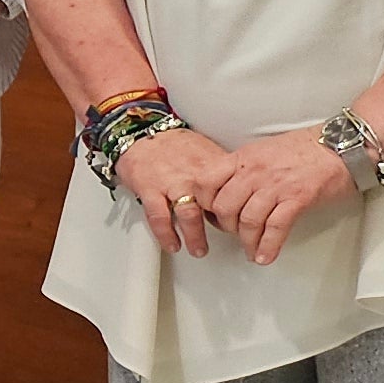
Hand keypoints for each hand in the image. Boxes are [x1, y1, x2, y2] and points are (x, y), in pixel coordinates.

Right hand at [113, 126, 239, 259]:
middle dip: (223, 229)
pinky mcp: (150, 189)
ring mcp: (172, 183)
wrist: (140, 131)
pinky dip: (167, 235)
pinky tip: (172, 244)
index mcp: (212, 165)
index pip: (236, 193)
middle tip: (226, 242)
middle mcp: (195, 176)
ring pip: (190, 216)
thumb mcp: (207, 151)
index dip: (241, 212)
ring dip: (195, 237)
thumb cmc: (173, 144)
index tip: (243, 225)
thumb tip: (241, 192)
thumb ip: (224, 173)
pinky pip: (160, 218)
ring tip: (199, 250)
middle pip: (216, 207)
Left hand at [200, 129, 359, 263]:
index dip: (204, 203)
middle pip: (224, 207)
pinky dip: (267, 246)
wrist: (343, 145)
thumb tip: (227, 190)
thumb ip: (242, 168)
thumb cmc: (306, 148)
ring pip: (247, 221)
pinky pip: (275, 228)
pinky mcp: (297, 199)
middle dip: (225, 226)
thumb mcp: (263, 150)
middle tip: (234, 232)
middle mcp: (254, 172)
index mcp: (243, 158)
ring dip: (247, 241)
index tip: (211, 213)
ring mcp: (276, 186)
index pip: (205, 182)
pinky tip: (265, 256)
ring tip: (251, 250)